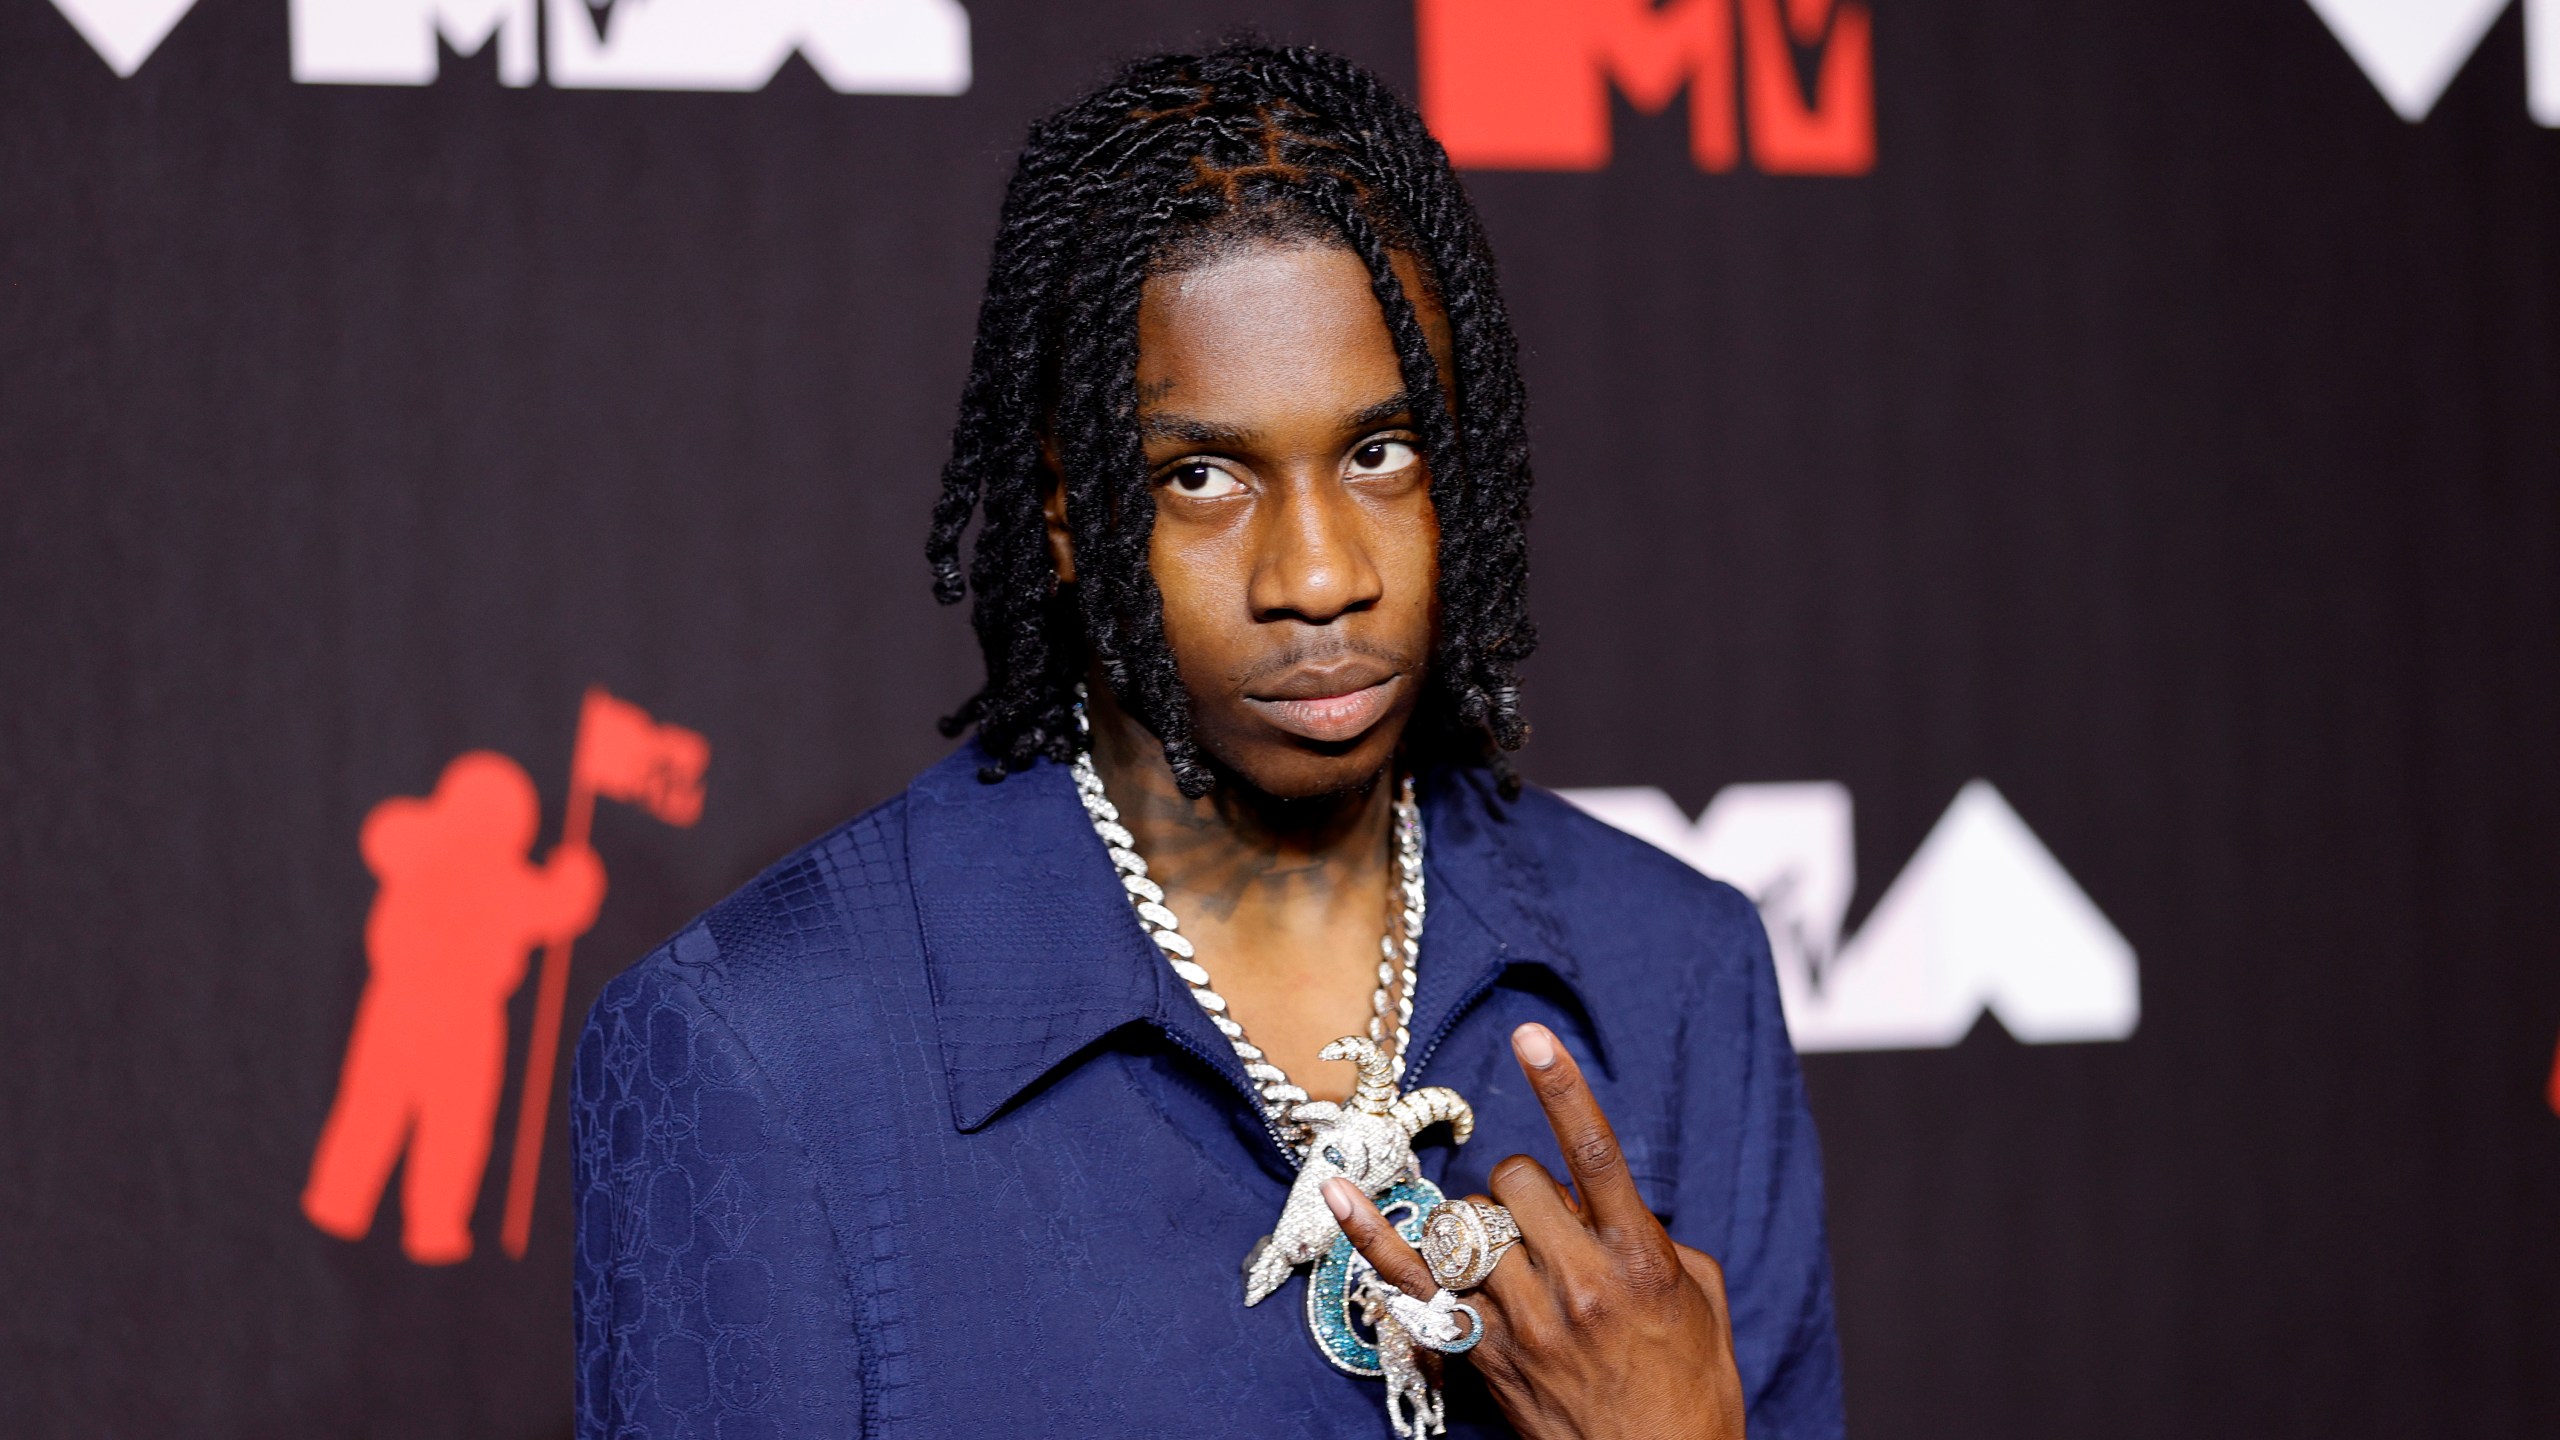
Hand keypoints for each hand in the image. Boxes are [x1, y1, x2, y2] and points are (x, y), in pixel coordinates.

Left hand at [1323, 1023, 1745, 1439]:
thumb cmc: (1692, 1389)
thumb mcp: (1700, 1299)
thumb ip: (1656, 1236)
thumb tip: (1607, 1202)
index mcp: (1642, 1260)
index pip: (1596, 1154)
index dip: (1562, 1088)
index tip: (1532, 1035)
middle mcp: (1581, 1284)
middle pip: (1517, 1181)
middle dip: (1526, 1186)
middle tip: (1549, 1228)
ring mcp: (1527, 1322)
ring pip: (1471, 1225)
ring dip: (1487, 1225)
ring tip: (1516, 1261)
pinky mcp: (1487, 1355)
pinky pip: (1417, 1285)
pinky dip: (1372, 1238)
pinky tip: (1339, 1196)